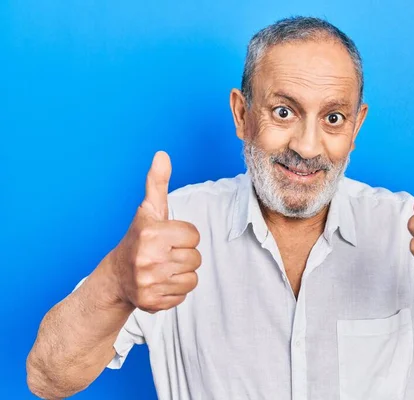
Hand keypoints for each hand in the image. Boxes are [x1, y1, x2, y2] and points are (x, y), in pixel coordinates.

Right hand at [110, 151, 201, 311]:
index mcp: (151, 234)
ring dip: (181, 274)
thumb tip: (162, 154)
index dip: (184, 236)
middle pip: (195, 258)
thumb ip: (157, 182)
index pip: (193, 236)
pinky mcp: (152, 303)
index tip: (168, 238)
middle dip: (184, 256)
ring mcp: (149, 282)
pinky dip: (175, 291)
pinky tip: (160, 283)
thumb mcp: (149, 210)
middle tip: (165, 254)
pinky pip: (183, 296)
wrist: (117, 277)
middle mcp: (148, 258)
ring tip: (163, 268)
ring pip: (192, 278)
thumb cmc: (140, 239)